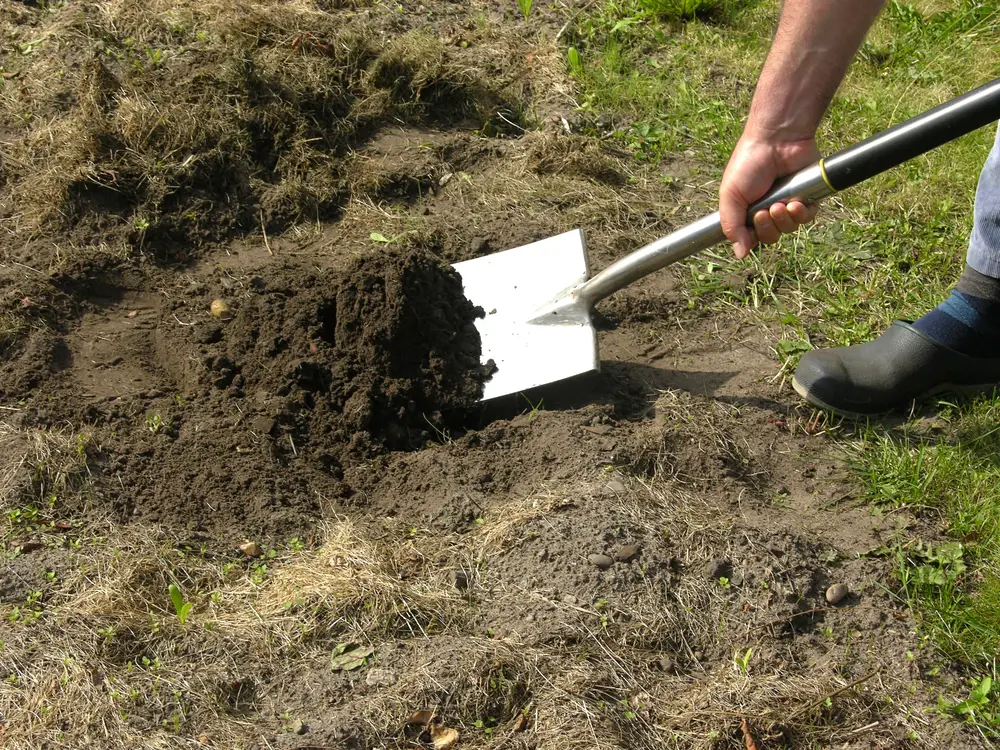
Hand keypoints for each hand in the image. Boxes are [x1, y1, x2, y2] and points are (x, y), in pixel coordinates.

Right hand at [719, 135, 820, 258]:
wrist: (776, 140)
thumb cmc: (749, 164)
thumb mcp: (731, 197)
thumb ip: (731, 227)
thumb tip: (739, 255)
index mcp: (748, 210)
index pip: (751, 238)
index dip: (751, 237)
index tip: (750, 224)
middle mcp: (768, 209)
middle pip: (771, 237)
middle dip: (768, 228)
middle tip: (764, 212)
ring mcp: (789, 204)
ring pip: (789, 229)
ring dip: (784, 221)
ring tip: (780, 204)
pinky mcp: (808, 197)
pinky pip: (807, 218)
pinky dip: (801, 214)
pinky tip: (795, 203)